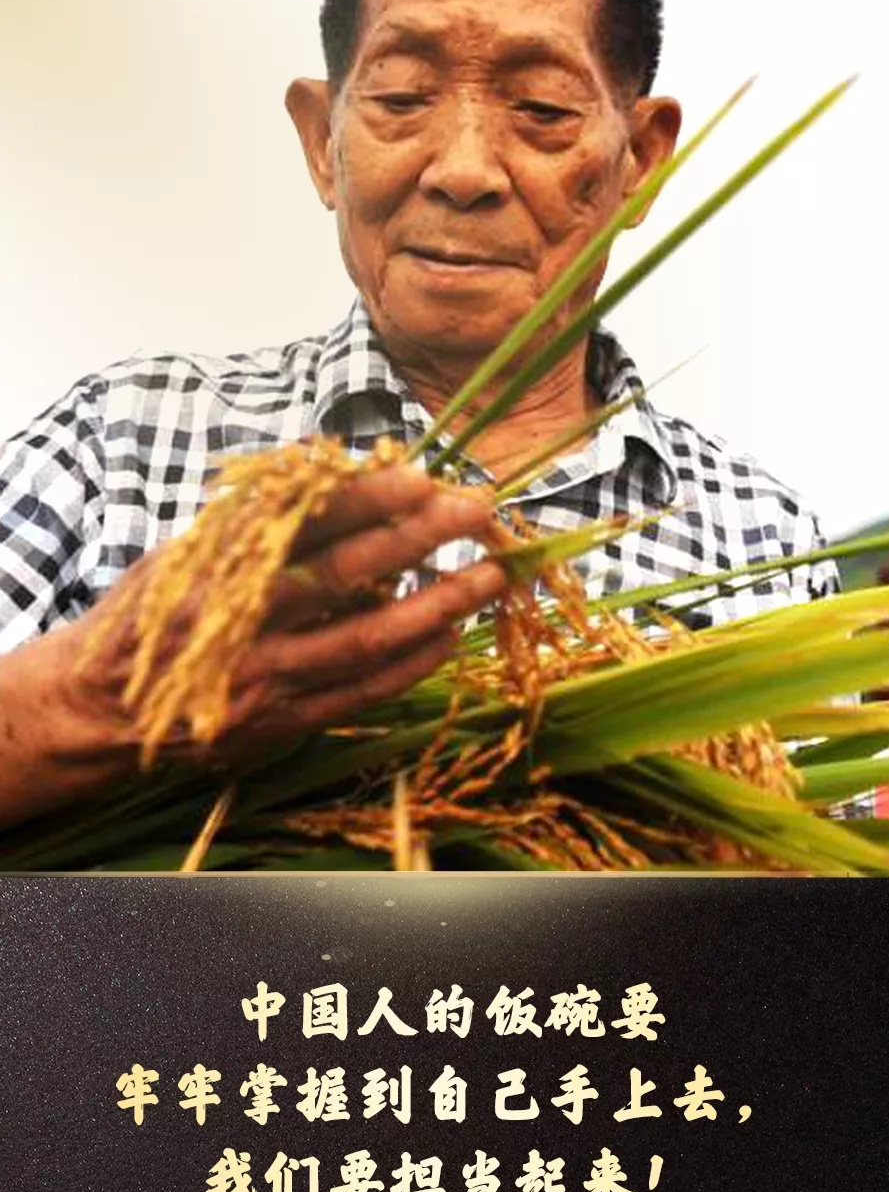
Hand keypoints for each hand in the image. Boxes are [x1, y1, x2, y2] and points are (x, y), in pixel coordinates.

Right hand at [0, 465, 503, 825]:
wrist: (96, 710)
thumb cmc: (149, 616)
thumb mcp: (184, 551)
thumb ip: (252, 519)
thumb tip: (328, 469)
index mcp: (216, 567)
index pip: (302, 520)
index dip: (365, 496)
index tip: (420, 473)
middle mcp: (241, 621)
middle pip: (345, 574)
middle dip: (418, 538)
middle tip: (477, 511)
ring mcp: (264, 678)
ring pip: (365, 639)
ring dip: (436, 606)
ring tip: (489, 577)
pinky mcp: (280, 723)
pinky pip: (361, 693)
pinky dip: (411, 665)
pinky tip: (450, 636)